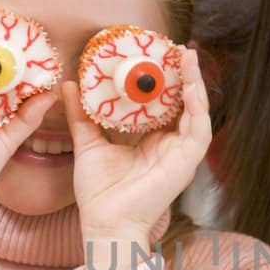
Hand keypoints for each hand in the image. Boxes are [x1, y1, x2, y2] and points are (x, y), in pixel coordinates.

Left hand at [66, 45, 212, 249]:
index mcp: (152, 140)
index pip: (164, 102)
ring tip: (189, 57)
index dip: (165, 78)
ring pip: (197, 111)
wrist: (105, 222)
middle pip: (184, 102)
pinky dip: (197, 106)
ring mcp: (181, 153)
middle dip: (185, 74)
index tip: (157, 53)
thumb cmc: (99, 192)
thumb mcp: (89, 143)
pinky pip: (199, 129)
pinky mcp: (187, 162)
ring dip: (196, 83)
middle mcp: (170, 144)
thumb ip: (82, 115)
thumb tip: (70, 84)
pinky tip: (190, 86)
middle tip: (179, 47)